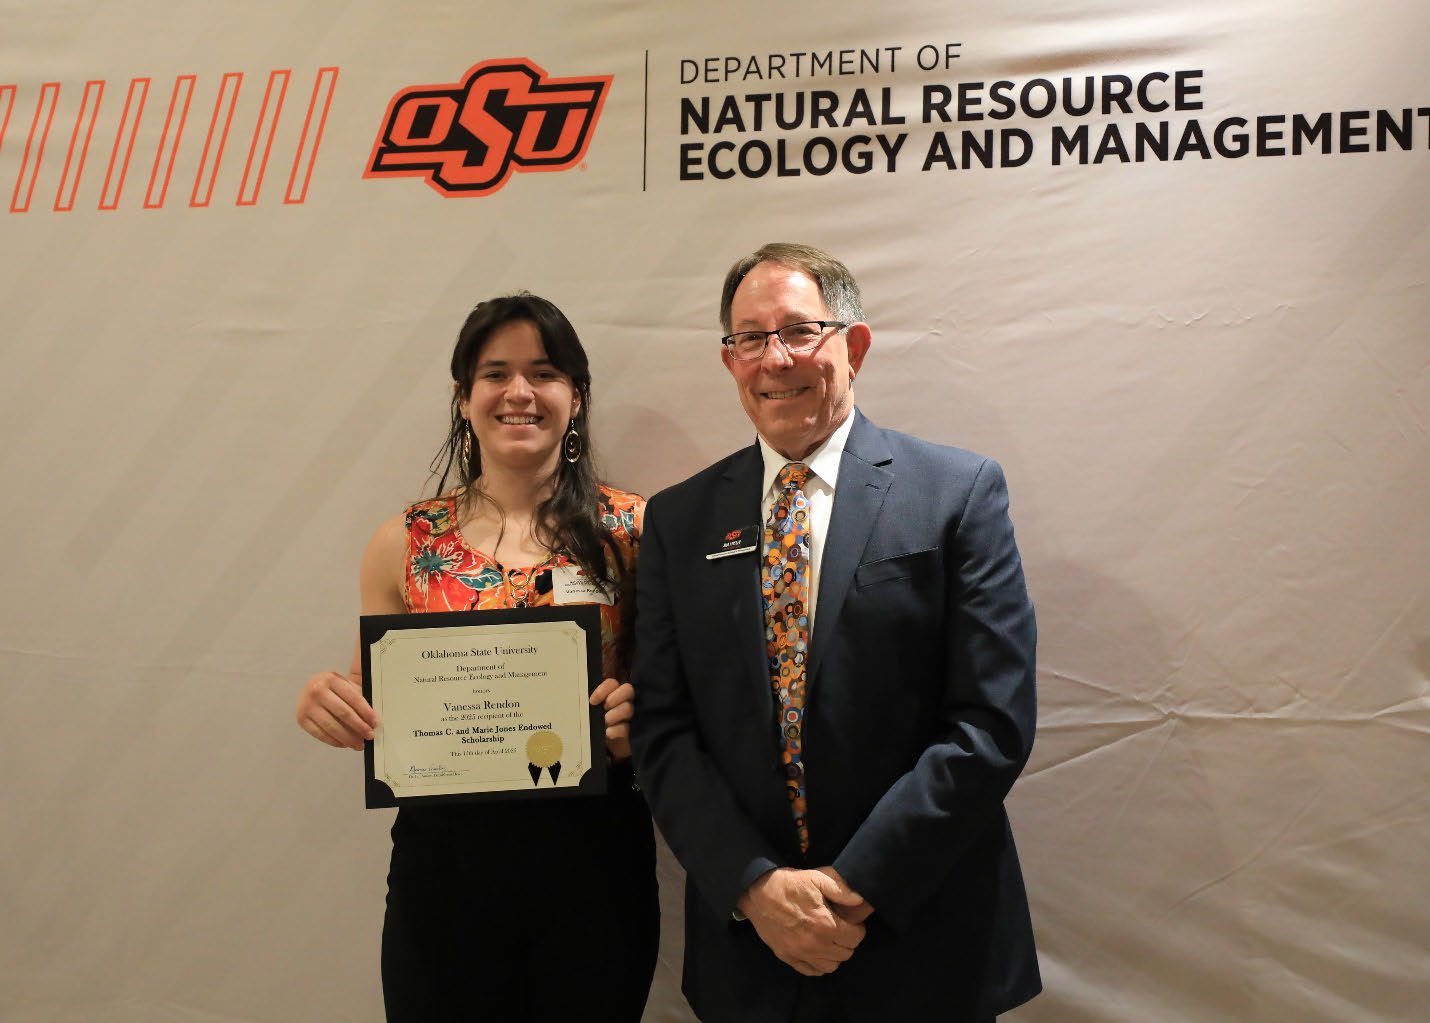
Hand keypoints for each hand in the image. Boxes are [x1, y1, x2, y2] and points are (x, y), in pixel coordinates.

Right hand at [296, 671, 377, 750]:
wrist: (312, 688)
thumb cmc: (335, 689)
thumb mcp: (347, 685)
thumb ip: (359, 698)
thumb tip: (373, 721)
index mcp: (331, 679)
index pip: (353, 698)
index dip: (366, 712)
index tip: (375, 723)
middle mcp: (317, 690)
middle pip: (343, 713)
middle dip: (359, 727)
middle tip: (369, 736)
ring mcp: (307, 705)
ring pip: (331, 727)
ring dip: (348, 738)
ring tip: (359, 744)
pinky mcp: (301, 719)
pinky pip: (320, 734)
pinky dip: (334, 741)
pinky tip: (344, 744)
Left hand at [590, 677, 634, 760]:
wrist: (607, 747)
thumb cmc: (599, 725)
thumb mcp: (594, 714)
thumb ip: (593, 705)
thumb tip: (589, 702)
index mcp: (614, 693)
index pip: (612, 683)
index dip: (603, 690)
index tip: (593, 701)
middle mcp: (625, 701)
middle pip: (627, 689)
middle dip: (613, 699)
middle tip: (604, 708)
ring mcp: (631, 715)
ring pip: (628, 707)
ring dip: (614, 714)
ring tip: (606, 722)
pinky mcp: (633, 730)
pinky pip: (626, 727)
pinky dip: (617, 730)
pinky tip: (609, 733)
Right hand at [736, 868, 866, 975]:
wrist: (758, 893)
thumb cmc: (789, 884)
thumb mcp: (816, 878)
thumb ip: (841, 889)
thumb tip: (860, 899)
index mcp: (825, 924)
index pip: (856, 938)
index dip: (858, 929)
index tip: (852, 922)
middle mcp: (815, 944)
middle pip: (846, 953)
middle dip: (848, 941)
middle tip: (841, 929)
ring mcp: (800, 953)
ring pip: (831, 966)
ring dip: (834, 954)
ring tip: (830, 940)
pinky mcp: (788, 957)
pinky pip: (812, 971)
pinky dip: (818, 964)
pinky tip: (817, 951)